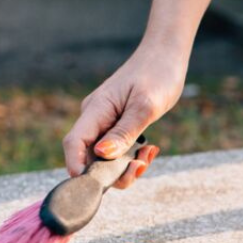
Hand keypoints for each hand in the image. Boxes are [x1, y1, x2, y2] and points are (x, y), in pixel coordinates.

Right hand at [62, 42, 186, 187]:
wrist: (167, 55)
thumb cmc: (158, 75)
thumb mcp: (145, 106)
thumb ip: (125, 132)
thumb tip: (101, 155)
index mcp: (96, 110)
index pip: (75, 143)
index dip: (77, 167)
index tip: (90, 186)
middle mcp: (96, 117)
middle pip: (90, 156)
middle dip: (112, 171)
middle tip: (139, 168)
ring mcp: (106, 121)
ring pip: (106, 157)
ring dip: (127, 165)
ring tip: (149, 155)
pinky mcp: (118, 125)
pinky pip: (119, 149)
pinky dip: (133, 156)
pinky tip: (150, 150)